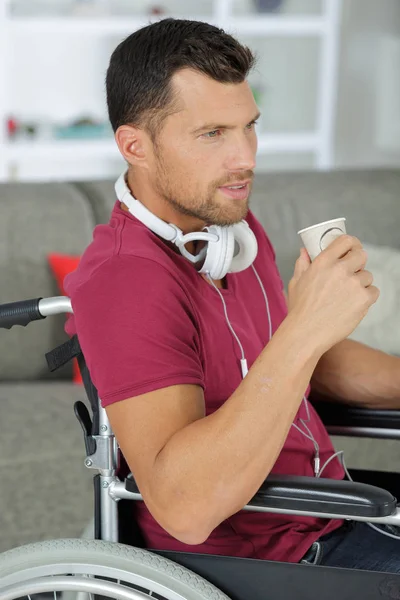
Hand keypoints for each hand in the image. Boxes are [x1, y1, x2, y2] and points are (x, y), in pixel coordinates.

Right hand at [287, 235, 379, 354]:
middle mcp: (340, 270)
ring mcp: (354, 284)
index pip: (346, 240)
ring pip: (367, 276)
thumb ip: (302, 264)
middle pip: (361, 255)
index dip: (351, 244)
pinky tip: (353, 304)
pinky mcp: (364, 299)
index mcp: (323, 262)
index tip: (351, 249)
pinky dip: (366, 297)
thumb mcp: (297, 282)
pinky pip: (373, 291)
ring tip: (346, 295)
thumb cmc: (300, 309)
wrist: (306, 333)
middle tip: (351, 272)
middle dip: (358, 262)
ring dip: (361, 283)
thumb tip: (305, 251)